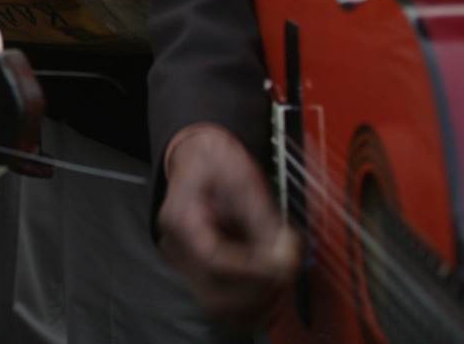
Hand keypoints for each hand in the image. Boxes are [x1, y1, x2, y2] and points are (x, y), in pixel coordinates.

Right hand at [158, 124, 299, 329]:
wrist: (202, 157)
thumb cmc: (217, 162)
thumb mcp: (244, 180)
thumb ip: (264, 220)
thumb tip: (285, 254)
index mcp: (180, 217)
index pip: (213, 260)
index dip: (253, 269)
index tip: (284, 262)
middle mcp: (175, 245)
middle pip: (214, 291)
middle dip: (260, 290)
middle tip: (288, 269)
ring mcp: (183, 262)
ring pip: (218, 306)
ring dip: (257, 303)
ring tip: (282, 280)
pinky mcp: (197, 271)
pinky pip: (221, 303)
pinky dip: (249, 304)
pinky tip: (269, 290)